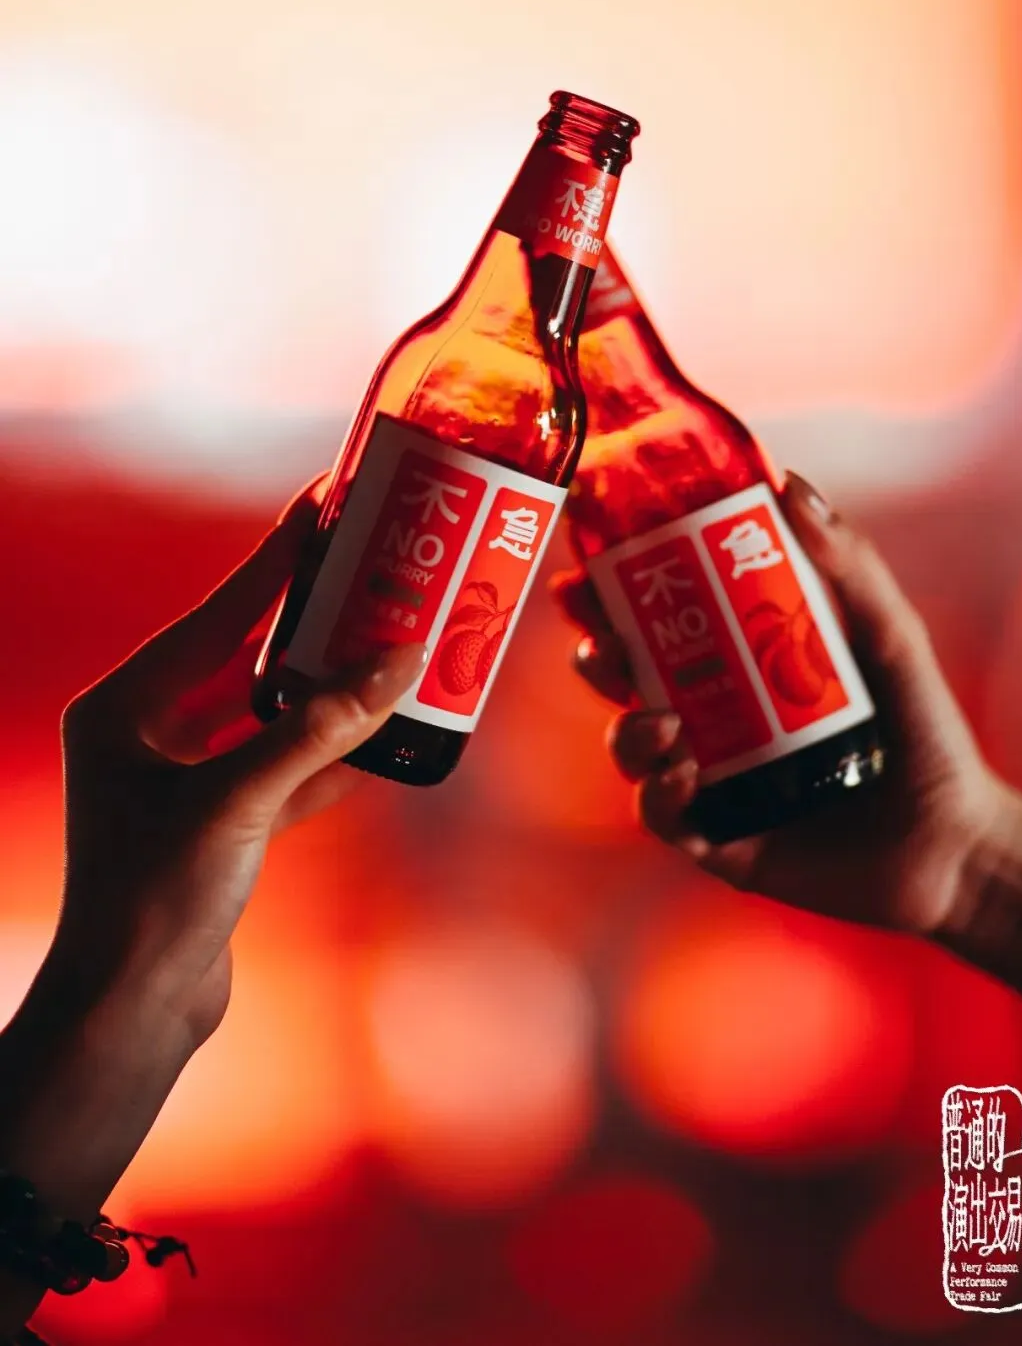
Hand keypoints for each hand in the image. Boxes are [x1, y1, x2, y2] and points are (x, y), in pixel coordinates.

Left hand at [0, 479, 425, 1243]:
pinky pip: (283, 772)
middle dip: (310, 622)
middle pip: (245, 656)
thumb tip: (398, 664)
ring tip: (390, 646)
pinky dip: (330, 757)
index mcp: (126, 708)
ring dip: (330, 691)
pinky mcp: (216, 828)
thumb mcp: (238, 800)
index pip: (216, 613)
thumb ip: (319, 730)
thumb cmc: (155, 901)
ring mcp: (182, 783)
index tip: (320, 507)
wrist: (134, 1013)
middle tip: (370, 573)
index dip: (274, 561)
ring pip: (271, 716)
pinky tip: (383, 735)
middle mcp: (148, 735)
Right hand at [553, 472, 1007, 937]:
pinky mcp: (719, 840)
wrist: (955, 843)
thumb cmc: (925, 731)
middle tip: (603, 643)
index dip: (607, 595)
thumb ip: (848, 563)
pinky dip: (657, 795)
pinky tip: (683, 776)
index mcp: (736, 660)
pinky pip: (663, 817)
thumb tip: (791, 486)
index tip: (581, 572)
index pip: (655, 617)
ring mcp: (710, 780)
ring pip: (631, 746)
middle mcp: (712, 716)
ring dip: (627, 729)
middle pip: (623, 678)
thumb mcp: (889, 636)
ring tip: (664, 722)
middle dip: (596, 655)